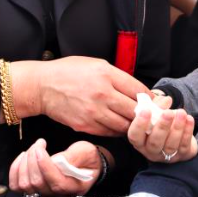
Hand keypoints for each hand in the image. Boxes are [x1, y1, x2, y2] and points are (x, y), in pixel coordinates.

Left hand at [9, 139, 101, 196]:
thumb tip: (54, 161)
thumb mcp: (86, 152)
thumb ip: (73, 156)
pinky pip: (17, 186)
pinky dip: (15, 170)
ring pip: (25, 185)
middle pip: (37, 183)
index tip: (41, 148)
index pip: (56, 182)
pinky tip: (23, 157)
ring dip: (24, 163)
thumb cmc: (87, 158)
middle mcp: (58, 195)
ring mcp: (44, 194)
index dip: (45, 166)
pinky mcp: (34, 190)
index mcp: (75, 187)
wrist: (86, 165)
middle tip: (39, 143)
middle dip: (33, 159)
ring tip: (33, 148)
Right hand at [17, 56, 149, 136]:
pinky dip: (118, 131)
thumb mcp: (96, 64)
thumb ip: (118, 76)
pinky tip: (120, 126)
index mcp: (107, 75)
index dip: (151, 98)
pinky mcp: (86, 125)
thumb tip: (137, 90)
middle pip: (135, 110)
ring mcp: (94, 112)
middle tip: (153, 116)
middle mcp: (103, 94)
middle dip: (147, 114)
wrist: (42, 87)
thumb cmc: (69, 72)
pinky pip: (110, 132)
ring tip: (138, 123)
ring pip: (125, 125)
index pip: (139, 90)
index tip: (156, 102)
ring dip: (133, 125)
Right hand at [127, 103, 197, 163]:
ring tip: (181, 112)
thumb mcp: (155, 113)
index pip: (134, 136)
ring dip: (177, 128)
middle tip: (168, 113)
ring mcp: (167, 155)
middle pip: (154, 142)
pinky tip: (189, 119)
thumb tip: (166, 100)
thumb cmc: (160, 123)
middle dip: (162, 126)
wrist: (177, 134)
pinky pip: (184, 144)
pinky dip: (188, 131)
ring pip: (171, 145)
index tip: (146, 110)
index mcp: (140, 140)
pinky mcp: (182, 154)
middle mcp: (151, 151)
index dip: (139, 125)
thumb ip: (157, 106)